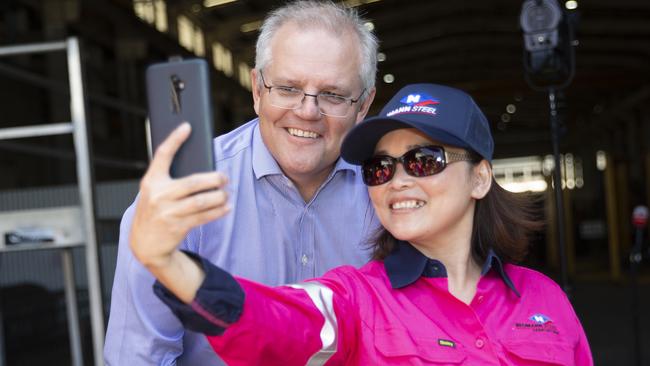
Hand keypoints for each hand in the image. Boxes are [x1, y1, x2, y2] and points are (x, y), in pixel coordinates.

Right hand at [130, 123, 229, 269]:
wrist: (144, 245)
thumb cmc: (154, 212)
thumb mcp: (153, 193)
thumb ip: (169, 180)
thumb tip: (202, 169)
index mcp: (151, 182)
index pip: (162, 155)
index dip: (174, 139)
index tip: (187, 126)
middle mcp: (158, 195)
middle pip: (192, 182)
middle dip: (213, 179)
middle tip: (224, 178)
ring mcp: (167, 212)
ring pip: (201, 200)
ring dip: (219, 197)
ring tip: (226, 194)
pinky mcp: (177, 226)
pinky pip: (203, 216)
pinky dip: (218, 211)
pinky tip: (226, 207)